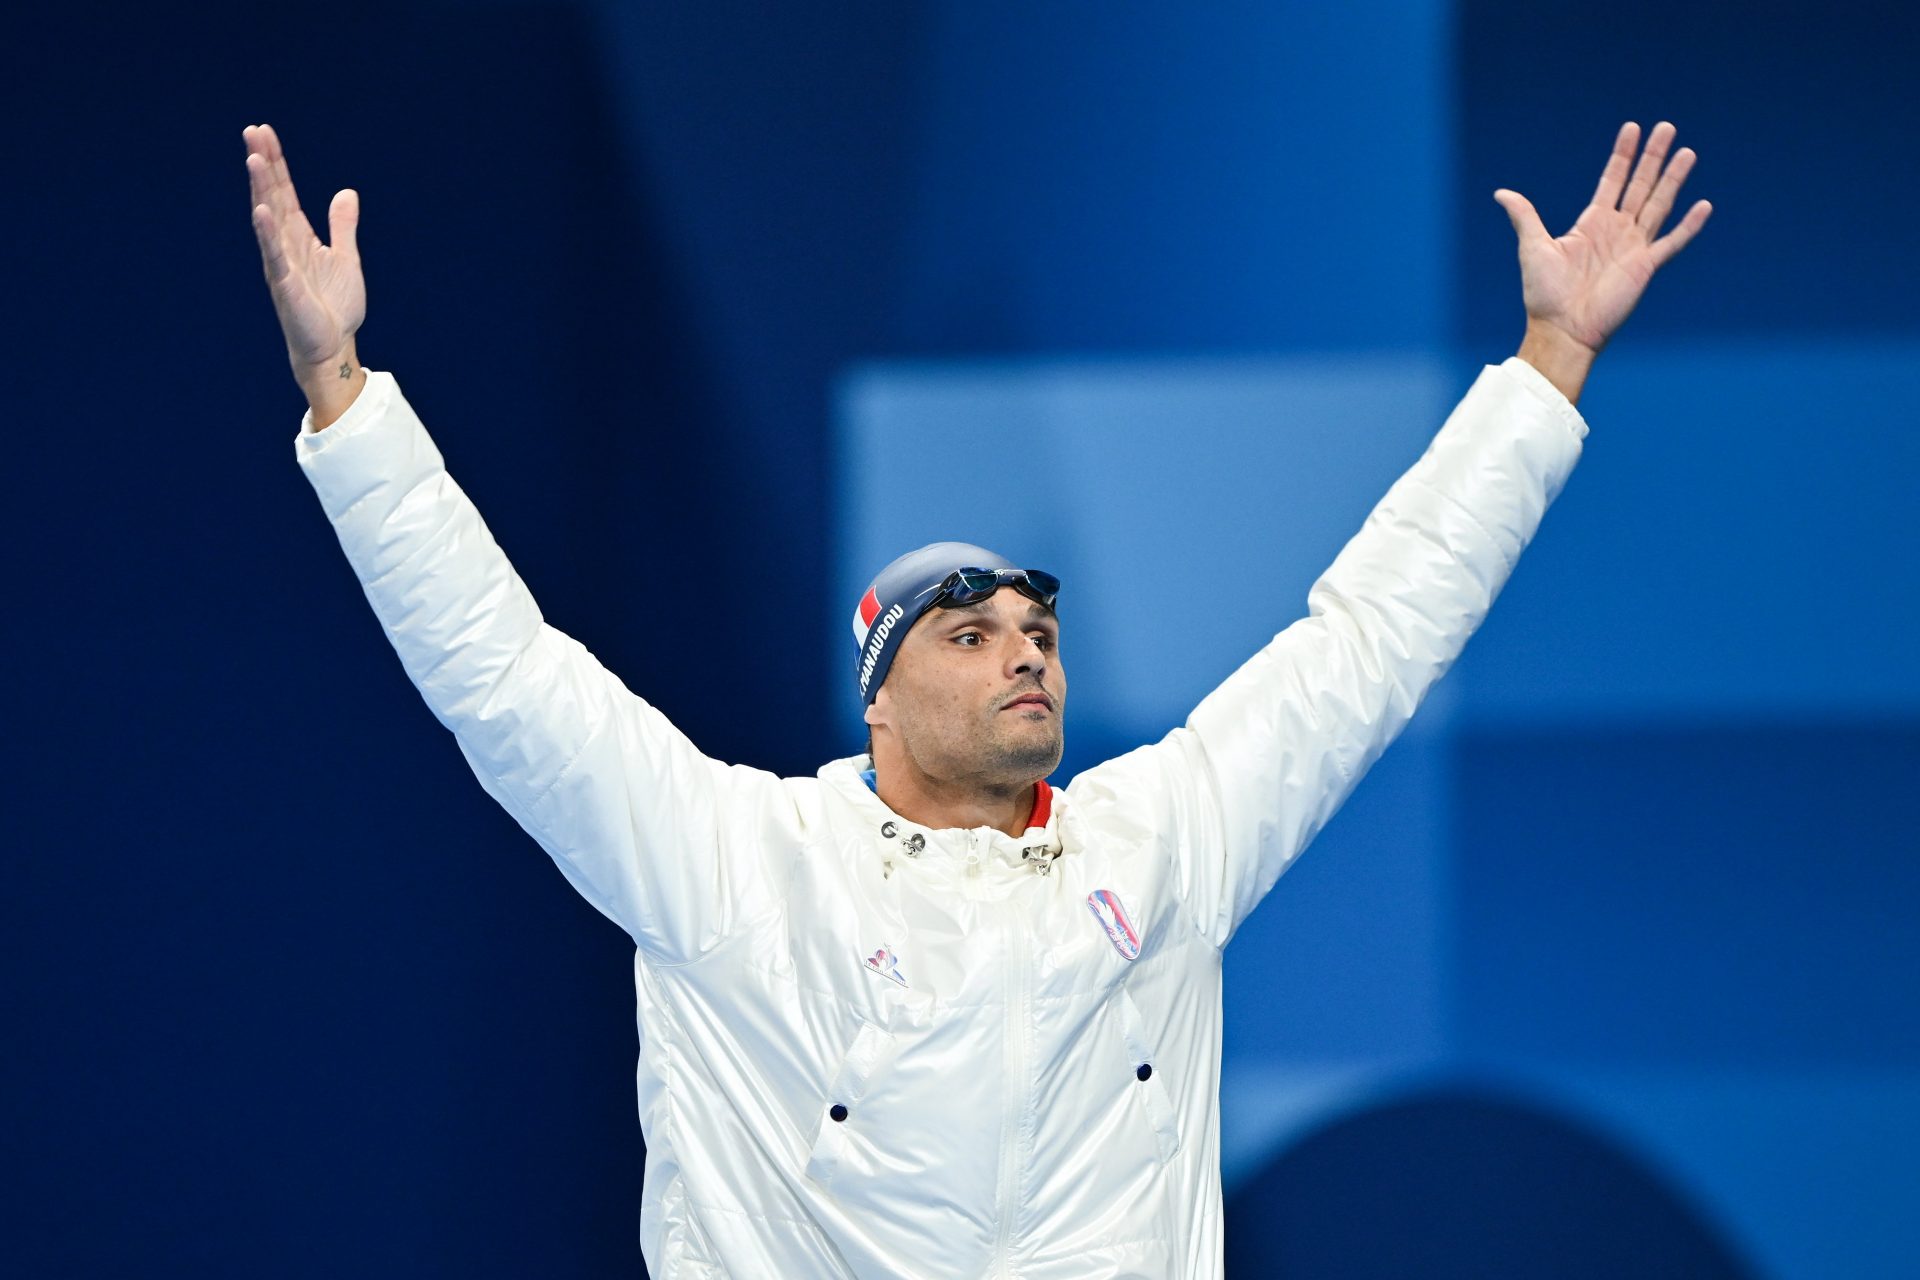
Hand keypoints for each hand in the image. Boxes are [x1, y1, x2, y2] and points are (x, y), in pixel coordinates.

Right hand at [244, 124, 365, 420]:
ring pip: (269, 220)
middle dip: (263, 165)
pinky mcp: (287, 286)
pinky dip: (268, 234)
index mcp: (299, 237)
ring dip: (261, 190)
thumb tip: (346, 193)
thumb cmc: (335, 306)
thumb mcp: (346, 258)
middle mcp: (284, 245)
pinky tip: (262, 212)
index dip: (276, 162)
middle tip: (252, 131)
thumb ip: (342, 226)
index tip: (264, 132)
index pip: (284, 192)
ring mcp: (282, 264)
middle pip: (271, 197)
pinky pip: (275, 256)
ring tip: (254, 159)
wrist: (333, 346)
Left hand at [1494, 121, 1711, 356]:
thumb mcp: (1532, 247)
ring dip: (1673, 179)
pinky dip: (1689, 226)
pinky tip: (1704, 205)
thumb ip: (1524, 216)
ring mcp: (1633, 247)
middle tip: (1667, 127)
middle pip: (1640, 185)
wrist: (1561, 328)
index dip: (1623, 155)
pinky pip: (1672, 242)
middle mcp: (1616, 230)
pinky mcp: (1646, 267)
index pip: (1612, 180)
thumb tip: (1501, 193)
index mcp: (1592, 223)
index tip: (1633, 128)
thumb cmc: (1545, 293)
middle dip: (1653, 156)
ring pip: (1659, 204)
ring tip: (1687, 152)